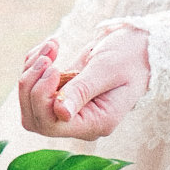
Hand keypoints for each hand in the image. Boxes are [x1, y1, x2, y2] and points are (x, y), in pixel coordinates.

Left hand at [17, 24, 149, 141]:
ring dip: (32, 70)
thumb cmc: (130, 57)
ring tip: (53, 45)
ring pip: (30, 102)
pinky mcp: (62, 93)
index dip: (42, 98)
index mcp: (96, 122)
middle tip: (47, 58)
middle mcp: (80, 121)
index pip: (50, 125)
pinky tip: (54, 46)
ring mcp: (70, 109)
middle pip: (35, 118)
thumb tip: (60, 112)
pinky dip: (35, 62)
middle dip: (31, 86)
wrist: (140, 47)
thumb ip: (82, 90)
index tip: (53, 68)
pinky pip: (34, 84)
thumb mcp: (107, 70)